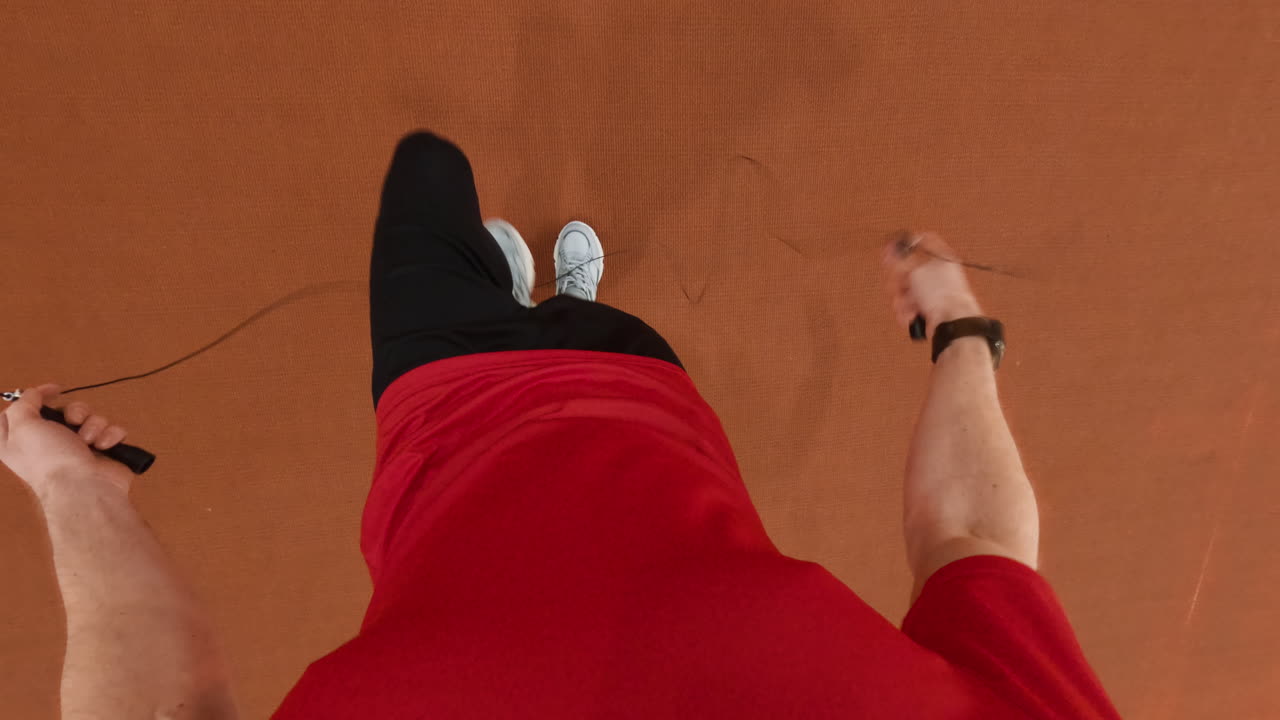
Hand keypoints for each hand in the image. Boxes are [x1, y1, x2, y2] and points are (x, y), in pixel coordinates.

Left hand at [0, 384, 132, 497]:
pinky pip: (111, 430)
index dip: (37, 397)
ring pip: (91, 418)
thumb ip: (23, 404)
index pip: (24, 411)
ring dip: (93, 425)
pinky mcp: (103, 452)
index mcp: (22, 440)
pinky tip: (104, 448)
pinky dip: (109, 436)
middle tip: (73, 421)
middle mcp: (49, 444)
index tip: (53, 390)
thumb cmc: (50, 460)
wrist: (84, 488)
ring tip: (90, 441)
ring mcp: (78, 448)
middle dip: (74, 412)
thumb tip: (34, 393)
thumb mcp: (23, 426)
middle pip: (64, 411)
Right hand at [882, 231, 982, 336]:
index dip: (905, 244)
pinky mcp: (930, 308)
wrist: (951, 322)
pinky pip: (911, 305)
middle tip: (900, 285)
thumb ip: (900, 258)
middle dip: (900, 281)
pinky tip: (911, 314)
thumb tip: (891, 247)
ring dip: (902, 299)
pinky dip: (907, 310)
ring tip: (907, 304)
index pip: (922, 242)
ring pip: (907, 291)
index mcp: (940, 258)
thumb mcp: (916, 271)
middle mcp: (938, 274)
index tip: (893, 248)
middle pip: (909, 271)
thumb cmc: (943, 295)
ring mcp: (934, 293)